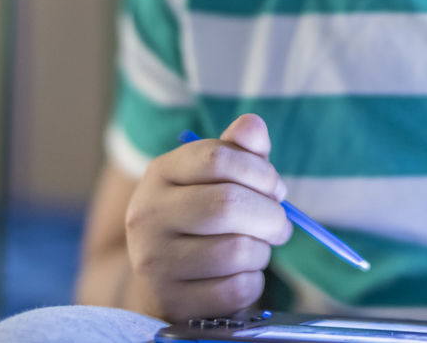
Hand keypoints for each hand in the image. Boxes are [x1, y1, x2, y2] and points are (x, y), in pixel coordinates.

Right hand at [123, 113, 293, 320]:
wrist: (165, 280)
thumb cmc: (203, 218)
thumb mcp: (218, 177)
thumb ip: (239, 149)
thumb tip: (253, 125)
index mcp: (160, 173)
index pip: (217, 157)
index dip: (260, 172)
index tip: (276, 188)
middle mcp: (147, 214)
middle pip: (228, 204)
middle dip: (270, 215)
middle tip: (279, 224)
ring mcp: (154, 260)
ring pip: (236, 250)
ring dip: (262, 251)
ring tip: (255, 249)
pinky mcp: (170, 300)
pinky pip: (235, 289)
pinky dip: (252, 282)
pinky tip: (241, 276)